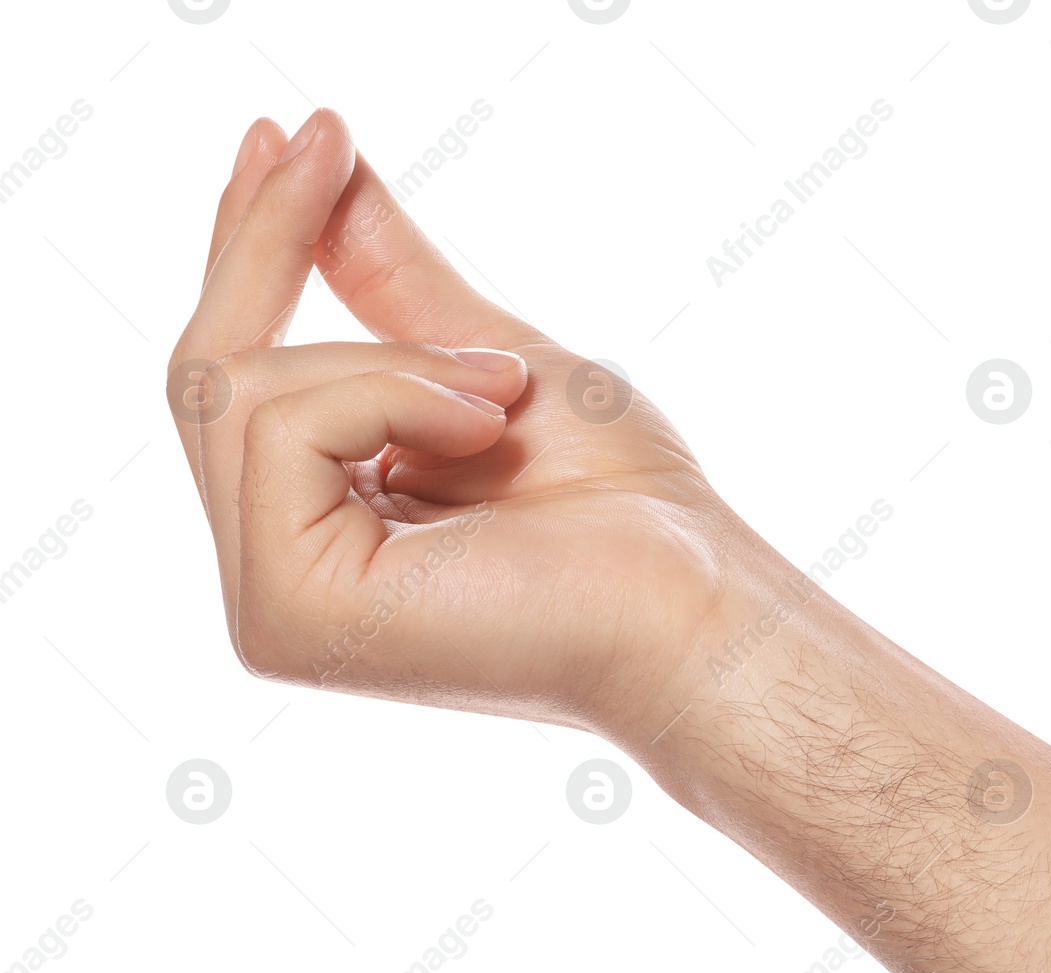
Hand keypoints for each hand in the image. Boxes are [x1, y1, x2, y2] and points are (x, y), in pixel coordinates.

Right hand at [169, 109, 735, 734]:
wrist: (696, 595)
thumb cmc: (623, 503)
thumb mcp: (491, 359)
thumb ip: (389, 282)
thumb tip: (317, 162)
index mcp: (318, 530)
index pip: (236, 379)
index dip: (248, 250)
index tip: (286, 135)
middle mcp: (276, 575)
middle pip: (209, 377)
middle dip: (264, 245)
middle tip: (320, 137)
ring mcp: (274, 605)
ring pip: (241, 393)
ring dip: (392, 357)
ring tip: (506, 393)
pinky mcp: (291, 614)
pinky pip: (286, 429)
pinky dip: (394, 395)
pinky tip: (488, 428)